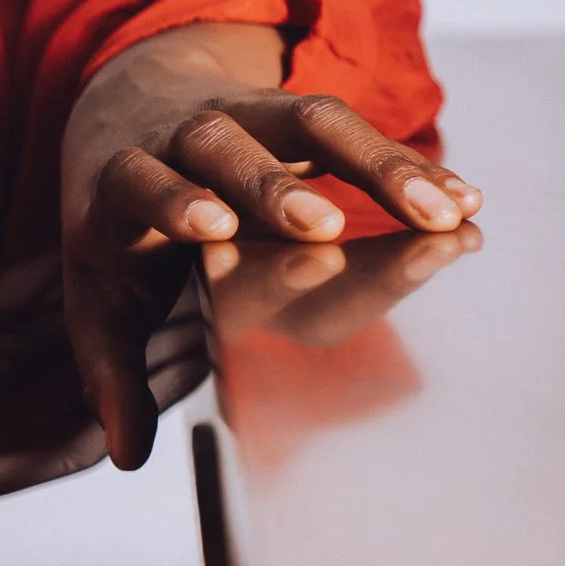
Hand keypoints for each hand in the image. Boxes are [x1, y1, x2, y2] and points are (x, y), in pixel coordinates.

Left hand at [61, 20, 479, 471]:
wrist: (131, 109)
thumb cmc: (120, 230)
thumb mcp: (98, 297)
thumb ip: (111, 370)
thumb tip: (128, 456)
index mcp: (120, 186)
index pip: (142, 185)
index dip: (172, 204)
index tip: (213, 230)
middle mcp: (182, 141)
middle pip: (227, 150)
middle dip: (274, 190)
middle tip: (325, 227)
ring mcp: (245, 119)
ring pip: (311, 129)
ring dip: (379, 171)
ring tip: (446, 217)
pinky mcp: (301, 119)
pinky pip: (362, 135)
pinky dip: (413, 169)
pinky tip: (466, 203)